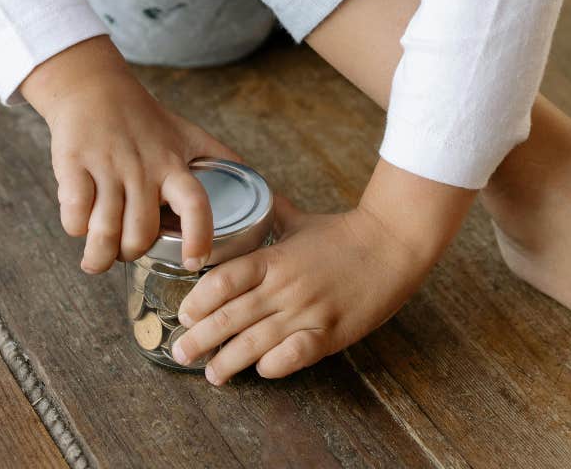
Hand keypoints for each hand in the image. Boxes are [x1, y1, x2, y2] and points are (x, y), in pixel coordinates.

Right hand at [44, 67, 244, 273]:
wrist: (94, 88)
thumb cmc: (145, 119)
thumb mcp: (188, 135)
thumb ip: (219, 158)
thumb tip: (256, 179)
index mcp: (173, 164)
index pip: (195, 203)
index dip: (199, 235)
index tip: (195, 261)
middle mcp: (143, 167)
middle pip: (141, 232)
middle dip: (132, 253)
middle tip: (127, 251)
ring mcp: (108, 167)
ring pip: (105, 232)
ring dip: (99, 255)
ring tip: (97, 258)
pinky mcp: (74, 164)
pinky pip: (74, 215)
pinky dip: (75, 229)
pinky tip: (79, 225)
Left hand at [170, 194, 438, 383]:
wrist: (392, 244)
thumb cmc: (346, 232)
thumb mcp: (303, 220)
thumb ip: (275, 214)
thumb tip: (256, 197)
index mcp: (276, 258)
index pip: (225, 280)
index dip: (199, 299)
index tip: (185, 313)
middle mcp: (286, 287)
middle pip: (231, 317)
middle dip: (199, 338)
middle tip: (179, 352)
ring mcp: (307, 312)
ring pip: (255, 344)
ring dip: (228, 361)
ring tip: (212, 373)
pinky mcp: (330, 334)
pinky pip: (293, 357)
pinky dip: (273, 366)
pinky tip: (260, 370)